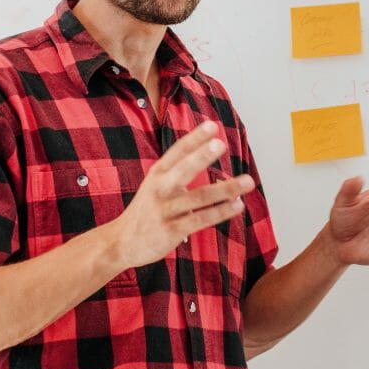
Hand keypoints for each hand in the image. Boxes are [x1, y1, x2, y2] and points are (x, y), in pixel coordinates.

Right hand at [106, 122, 255, 268]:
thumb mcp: (155, 185)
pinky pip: (200, 220)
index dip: (194, 138)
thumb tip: (208, 151)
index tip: (212, 126)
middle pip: (183, 169)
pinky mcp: (171, 231)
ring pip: (199, 197)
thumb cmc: (146, 210)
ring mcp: (165, 210)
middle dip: (202, 156)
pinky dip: (220, 212)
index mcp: (157, 173)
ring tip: (247, 181)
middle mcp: (160, 189)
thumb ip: (178, 171)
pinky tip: (237, 205)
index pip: (177, 151)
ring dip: (225, 189)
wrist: (121, 242)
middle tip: (221, 144)